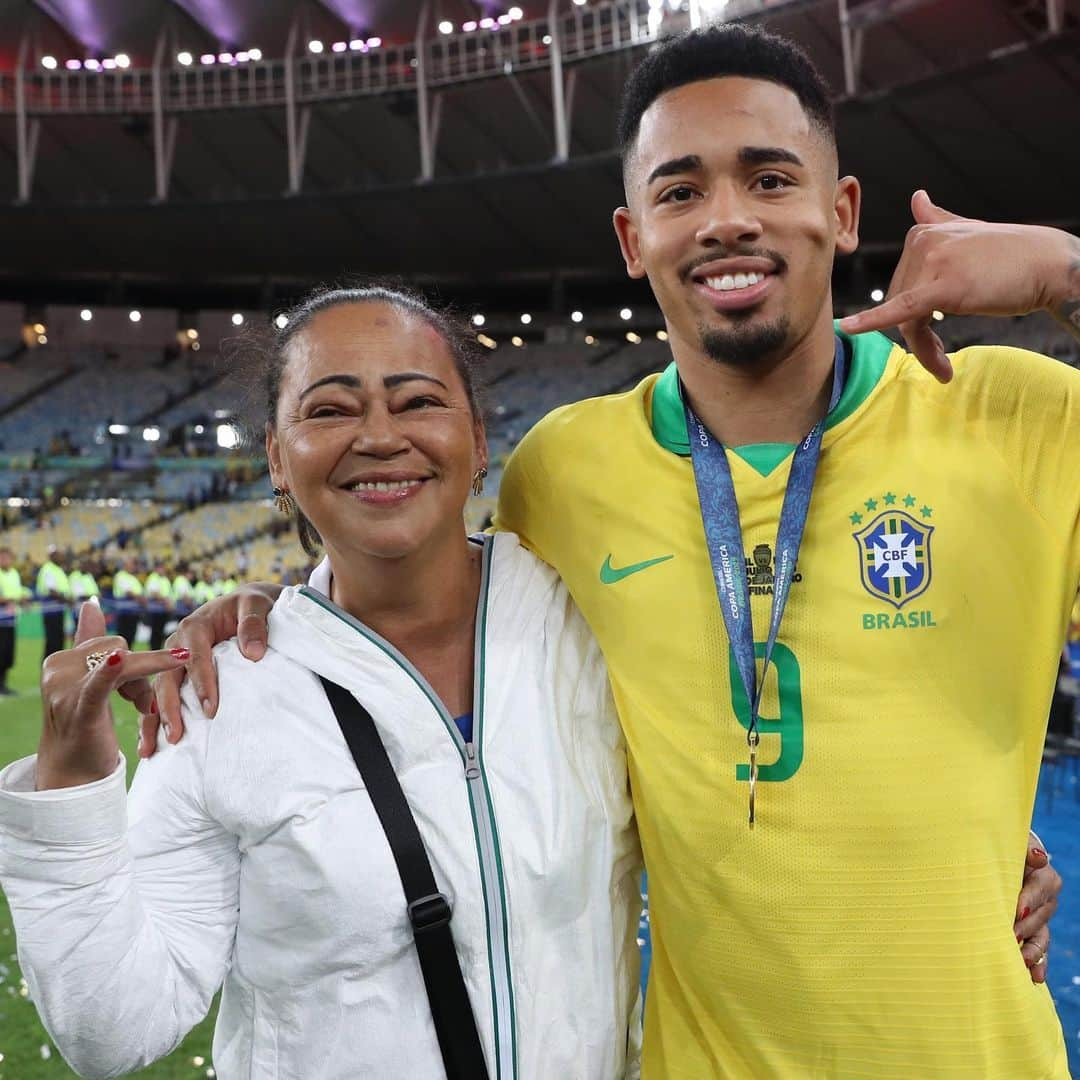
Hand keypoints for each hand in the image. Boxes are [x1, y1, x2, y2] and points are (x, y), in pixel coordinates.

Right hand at [37, 600, 190, 789]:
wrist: (72, 775)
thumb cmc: (85, 725)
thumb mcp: (89, 680)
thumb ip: (88, 642)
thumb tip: (91, 603)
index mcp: (61, 660)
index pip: (109, 643)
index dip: (132, 663)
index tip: (134, 689)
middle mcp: (58, 669)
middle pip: (120, 650)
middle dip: (141, 675)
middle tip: (142, 704)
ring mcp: (65, 690)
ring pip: (124, 664)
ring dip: (142, 689)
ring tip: (144, 710)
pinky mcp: (80, 709)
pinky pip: (99, 685)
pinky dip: (109, 672)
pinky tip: (117, 660)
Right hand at [141, 582, 282, 757]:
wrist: (245, 606)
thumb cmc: (252, 606)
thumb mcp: (256, 605)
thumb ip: (254, 624)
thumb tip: (253, 653)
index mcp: (195, 626)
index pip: (196, 658)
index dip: (202, 684)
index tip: (211, 710)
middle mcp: (177, 645)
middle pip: (168, 679)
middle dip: (170, 708)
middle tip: (176, 737)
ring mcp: (171, 661)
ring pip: (158, 691)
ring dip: (154, 720)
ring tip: (151, 750)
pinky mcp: (175, 674)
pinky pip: (160, 697)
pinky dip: (153, 720)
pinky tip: (149, 745)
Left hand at [838, 191, 1076, 381]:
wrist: (1051, 264)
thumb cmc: (1014, 255)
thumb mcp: (970, 234)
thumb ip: (939, 220)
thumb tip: (916, 198)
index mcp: (922, 233)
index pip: (902, 287)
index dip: (911, 319)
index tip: (932, 343)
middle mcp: (922, 242)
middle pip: (901, 305)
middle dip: (919, 339)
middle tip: (941, 362)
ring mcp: (933, 261)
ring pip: (906, 319)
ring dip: (923, 350)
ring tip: (944, 369)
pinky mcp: (944, 285)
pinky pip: (902, 310)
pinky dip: (872, 321)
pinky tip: (847, 329)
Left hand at [1013, 835, 1060, 985]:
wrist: (994, 855)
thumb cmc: (999, 846)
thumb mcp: (1010, 841)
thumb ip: (1024, 847)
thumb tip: (1039, 857)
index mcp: (1043, 874)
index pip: (1040, 887)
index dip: (1028, 899)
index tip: (1016, 911)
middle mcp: (1046, 898)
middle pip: (1041, 915)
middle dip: (1026, 928)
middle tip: (1009, 938)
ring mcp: (1039, 916)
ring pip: (1042, 936)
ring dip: (1034, 951)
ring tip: (1023, 964)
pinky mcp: (1031, 930)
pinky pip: (1039, 948)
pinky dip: (1037, 962)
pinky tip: (1034, 978)